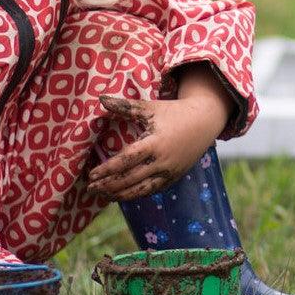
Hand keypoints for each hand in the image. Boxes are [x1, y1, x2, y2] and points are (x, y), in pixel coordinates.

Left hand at [86, 91, 225, 201]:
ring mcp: (169, 173)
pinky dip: (136, 194)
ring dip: (120, 195)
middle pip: (130, 179)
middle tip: (90, 189)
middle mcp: (162, 162)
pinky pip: (152, 190)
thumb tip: (100, 98)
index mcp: (154, 143)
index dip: (107, 169)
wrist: (205, 122)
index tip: (91, 174)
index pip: (126, 161)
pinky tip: (122, 195)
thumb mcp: (150, 107)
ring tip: (103, 195)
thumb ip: (125, 106)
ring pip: (141, 190)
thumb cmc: (173, 112)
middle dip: (109, 186)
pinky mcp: (173, 179)